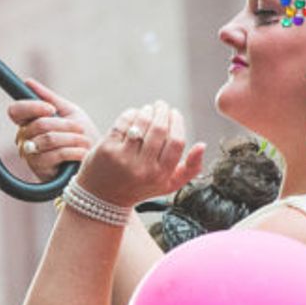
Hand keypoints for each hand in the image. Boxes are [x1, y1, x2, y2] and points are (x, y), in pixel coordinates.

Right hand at [7, 77, 99, 181]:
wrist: (93, 161)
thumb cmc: (79, 136)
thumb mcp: (68, 113)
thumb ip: (49, 98)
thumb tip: (27, 82)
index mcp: (27, 123)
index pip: (15, 111)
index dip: (32, 107)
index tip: (51, 109)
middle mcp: (23, 139)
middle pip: (39, 124)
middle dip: (65, 125)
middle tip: (80, 128)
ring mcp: (30, 155)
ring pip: (48, 139)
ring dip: (72, 138)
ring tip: (84, 141)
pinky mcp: (40, 170)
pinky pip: (55, 155)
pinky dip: (73, 151)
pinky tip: (82, 153)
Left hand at [76, 101, 204, 208]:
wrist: (103, 198)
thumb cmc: (140, 187)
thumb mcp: (168, 185)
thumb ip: (190, 169)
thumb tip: (202, 145)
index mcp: (161, 175)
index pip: (176, 142)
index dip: (177, 123)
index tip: (175, 113)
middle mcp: (143, 168)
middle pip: (159, 129)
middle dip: (163, 111)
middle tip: (162, 105)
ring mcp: (123, 158)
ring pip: (141, 123)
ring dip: (147, 110)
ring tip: (149, 109)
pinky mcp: (106, 149)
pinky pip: (123, 123)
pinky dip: (131, 114)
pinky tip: (134, 114)